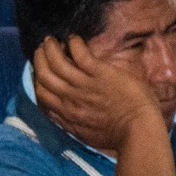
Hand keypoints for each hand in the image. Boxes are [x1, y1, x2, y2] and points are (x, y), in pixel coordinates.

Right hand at [31, 36, 162, 156]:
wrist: (138, 132)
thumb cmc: (118, 136)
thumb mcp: (85, 135)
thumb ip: (71, 124)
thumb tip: (61, 115)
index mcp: (65, 114)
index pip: (40, 93)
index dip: (37, 78)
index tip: (40, 69)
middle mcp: (69, 98)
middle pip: (43, 75)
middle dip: (39, 59)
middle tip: (42, 48)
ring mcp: (83, 85)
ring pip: (56, 62)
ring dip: (51, 48)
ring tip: (52, 40)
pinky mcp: (100, 74)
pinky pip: (79, 54)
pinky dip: (74, 44)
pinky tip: (74, 39)